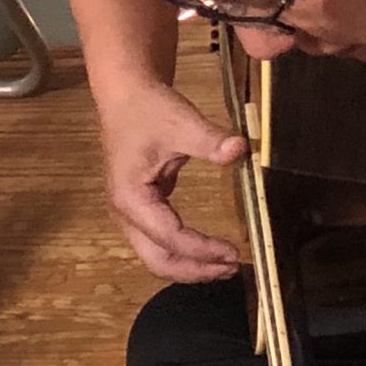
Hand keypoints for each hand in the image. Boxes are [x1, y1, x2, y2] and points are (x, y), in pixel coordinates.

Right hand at [99, 81, 246, 280]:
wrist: (126, 96)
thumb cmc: (149, 108)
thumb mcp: (182, 122)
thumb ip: (210, 140)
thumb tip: (240, 149)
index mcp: (131, 197)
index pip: (170, 237)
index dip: (203, 249)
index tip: (235, 252)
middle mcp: (125, 214)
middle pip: (159, 260)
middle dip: (195, 270)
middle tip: (232, 268)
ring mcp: (130, 214)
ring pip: (157, 256)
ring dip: (190, 266)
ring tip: (224, 266)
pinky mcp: (141, 210)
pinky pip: (161, 243)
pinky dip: (184, 252)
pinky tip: (207, 250)